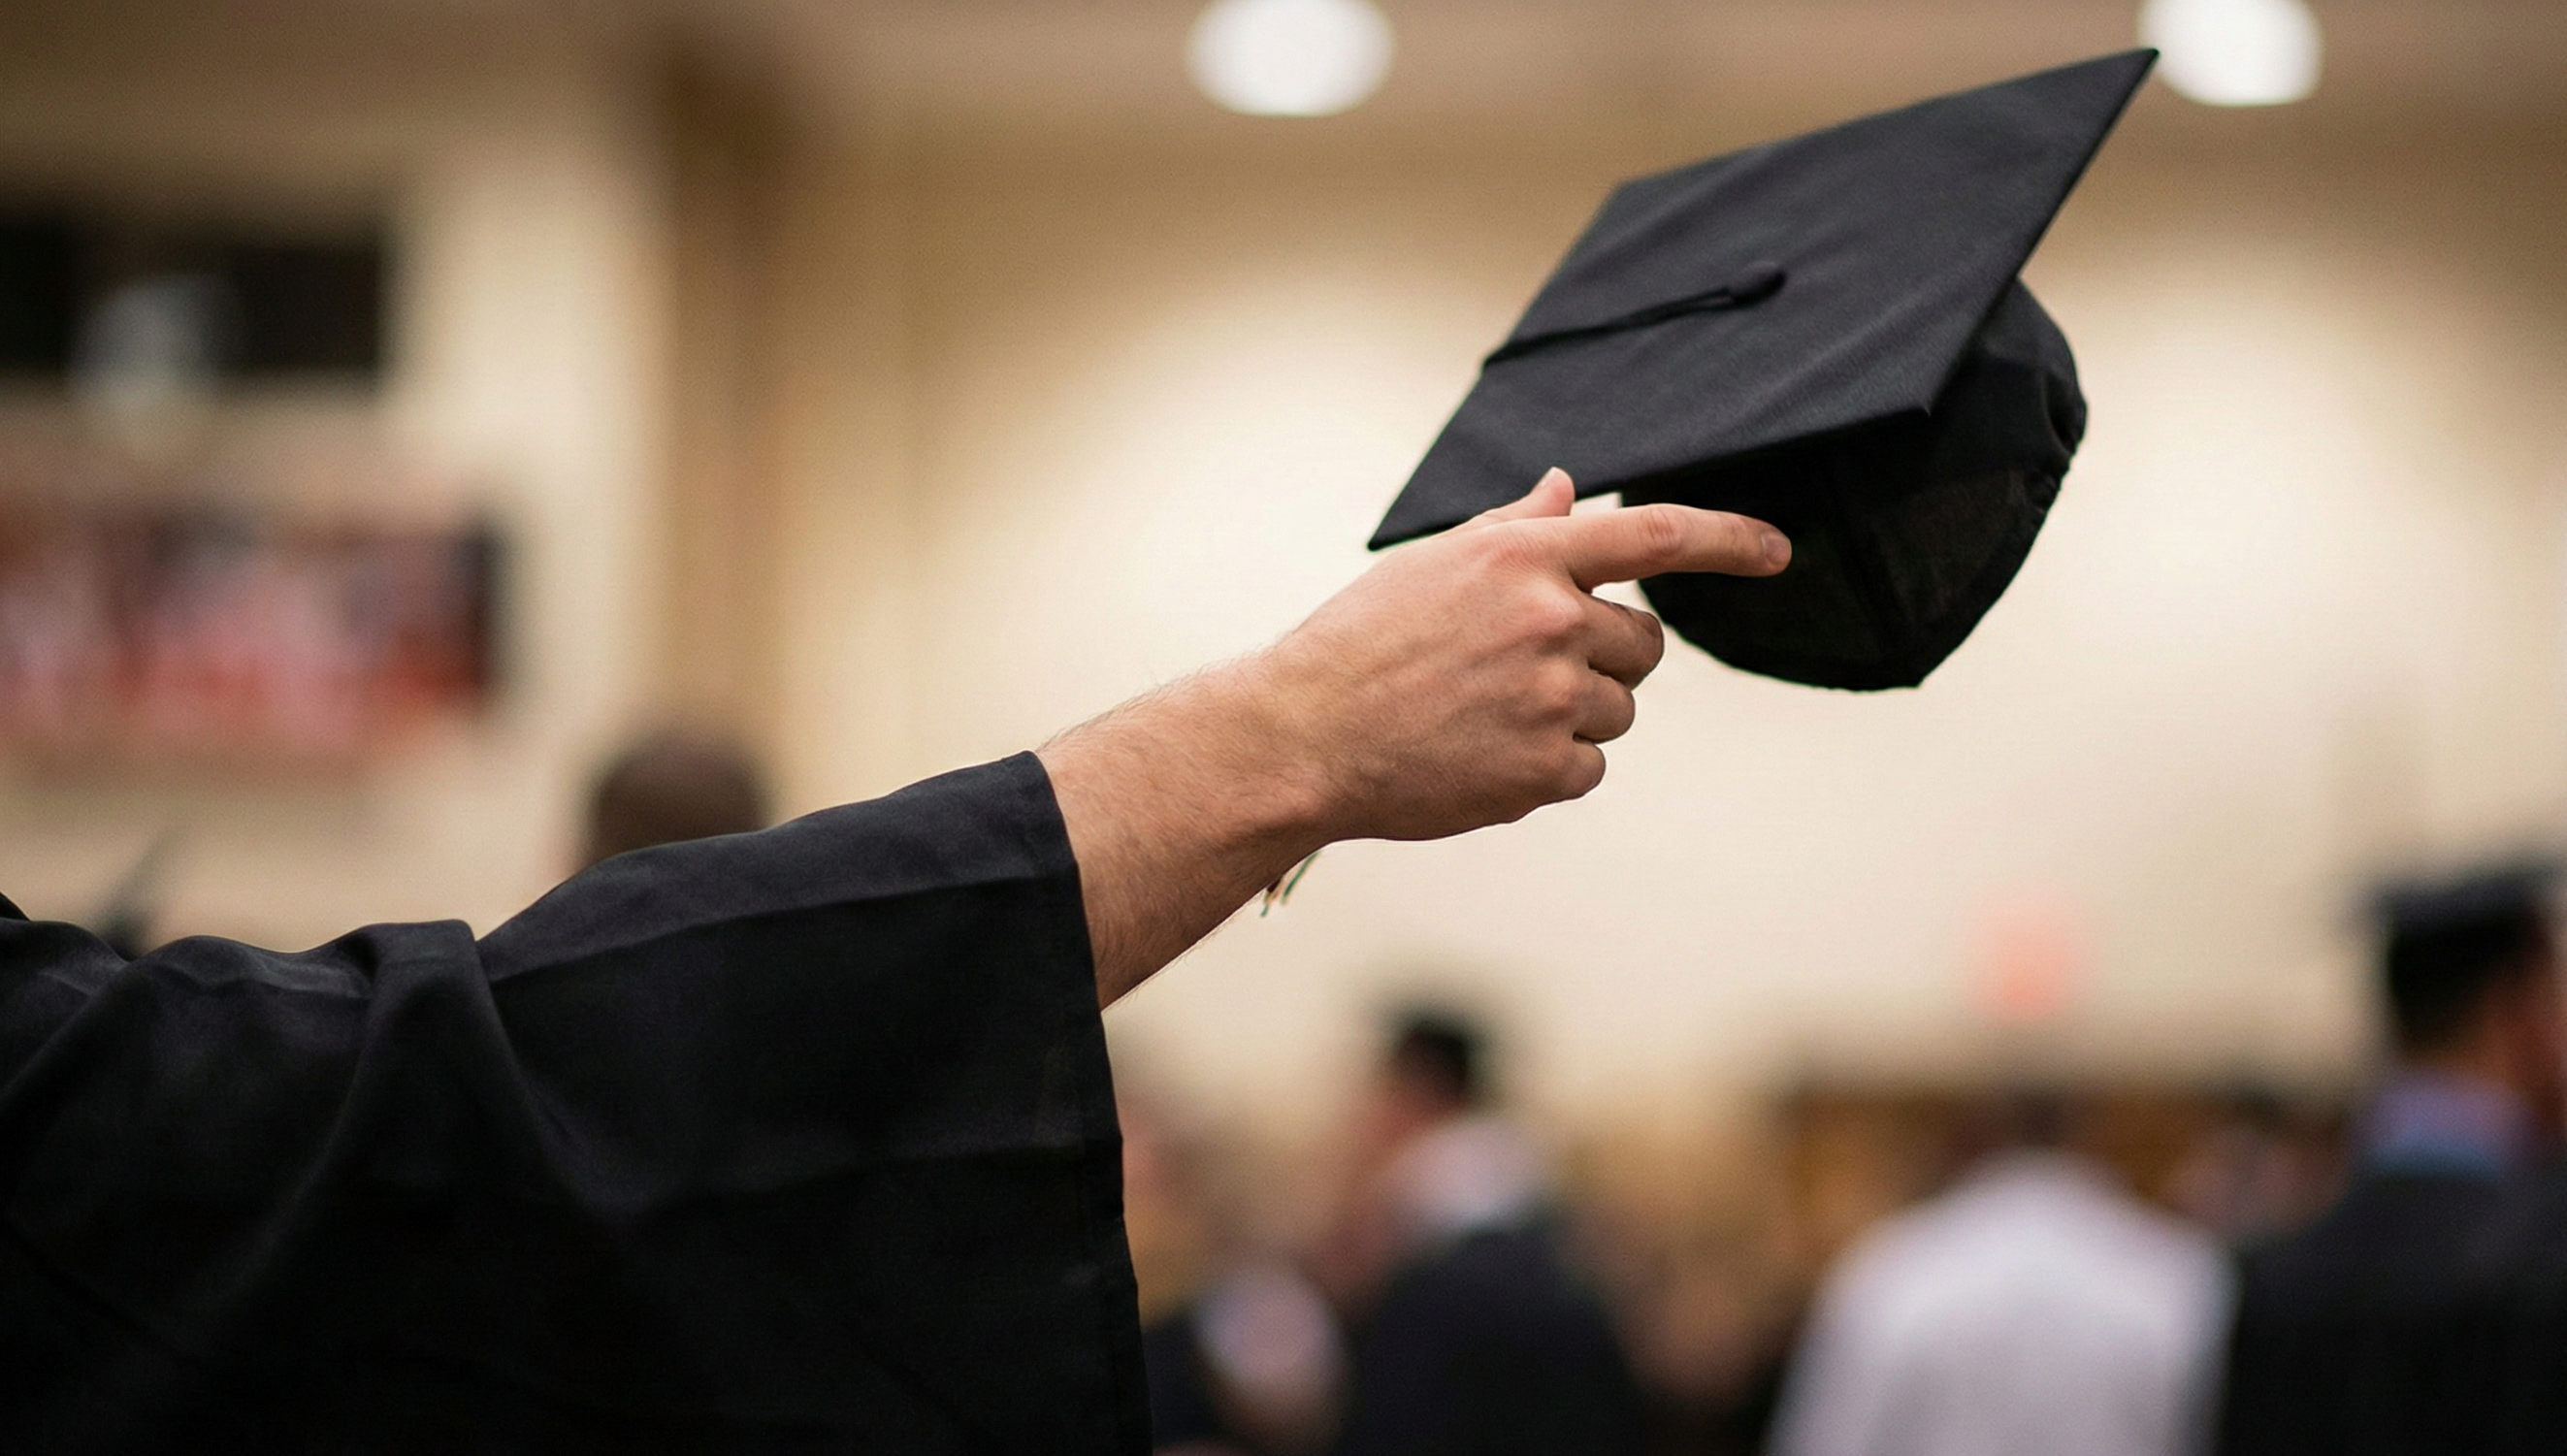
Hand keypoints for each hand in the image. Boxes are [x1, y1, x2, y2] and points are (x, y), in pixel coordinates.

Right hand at [1042, 469, 1787, 1002]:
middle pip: (1644, 643)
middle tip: (1529, 672)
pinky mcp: (1544, 769)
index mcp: (1524, 558)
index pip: (1655, 537)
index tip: (1776, 551)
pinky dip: (1550, 766)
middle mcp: (1549, 620)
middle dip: (1607, 658)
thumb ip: (1514, 530)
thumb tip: (1566, 491)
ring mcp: (1550, 698)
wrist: (1304, 738)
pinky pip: (1589, 766)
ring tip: (1487, 717)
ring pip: (1618, 710)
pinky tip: (1482, 755)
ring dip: (1573, 716)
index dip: (1728, 540)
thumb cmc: (1361, 646)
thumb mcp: (1433, 565)